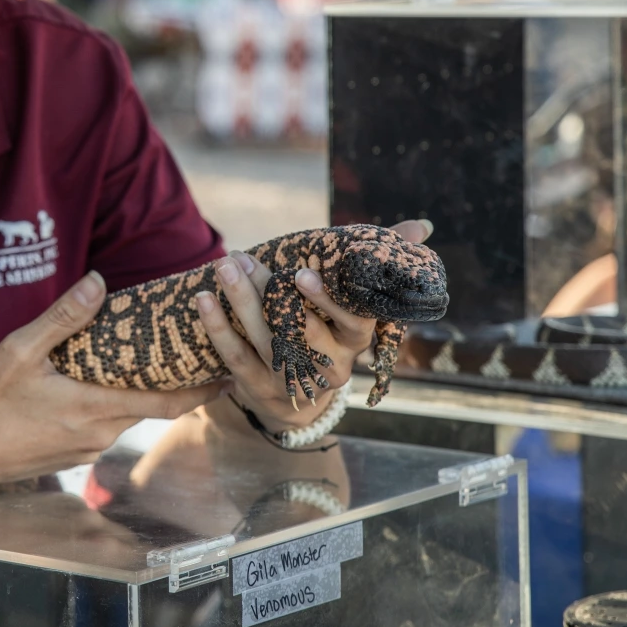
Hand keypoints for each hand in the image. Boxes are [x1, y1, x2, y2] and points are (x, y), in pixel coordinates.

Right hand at [0, 272, 228, 494]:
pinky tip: (96, 386)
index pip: (167, 403)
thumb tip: (98, 283)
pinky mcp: (68, 455)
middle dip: (175, 385)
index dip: (202, 390)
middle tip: (194, 357)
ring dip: (138, 394)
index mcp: (95, 408)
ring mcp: (84, 449)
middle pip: (151, 408)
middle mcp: (99, 433)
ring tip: (145, 364)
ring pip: (124, 417)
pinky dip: (110, 406)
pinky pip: (101, 427)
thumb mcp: (20, 351)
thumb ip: (63, 317)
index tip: (229, 374)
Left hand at [194, 220, 433, 434]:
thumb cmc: (331, 329)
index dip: (327, 299)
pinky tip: (203, 299)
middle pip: (299, 329)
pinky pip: (236, 358)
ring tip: (224, 265)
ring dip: (240, 301)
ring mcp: (295, 381)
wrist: (304, 401)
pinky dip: (218, 328)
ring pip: (266, 340)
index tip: (303, 272)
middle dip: (267, 292)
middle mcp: (331, 365)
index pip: (349, 320)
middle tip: (242, 258)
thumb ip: (383, 261)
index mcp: (358, 340)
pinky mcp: (261, 390)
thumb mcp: (357, 301)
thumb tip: (423, 226)